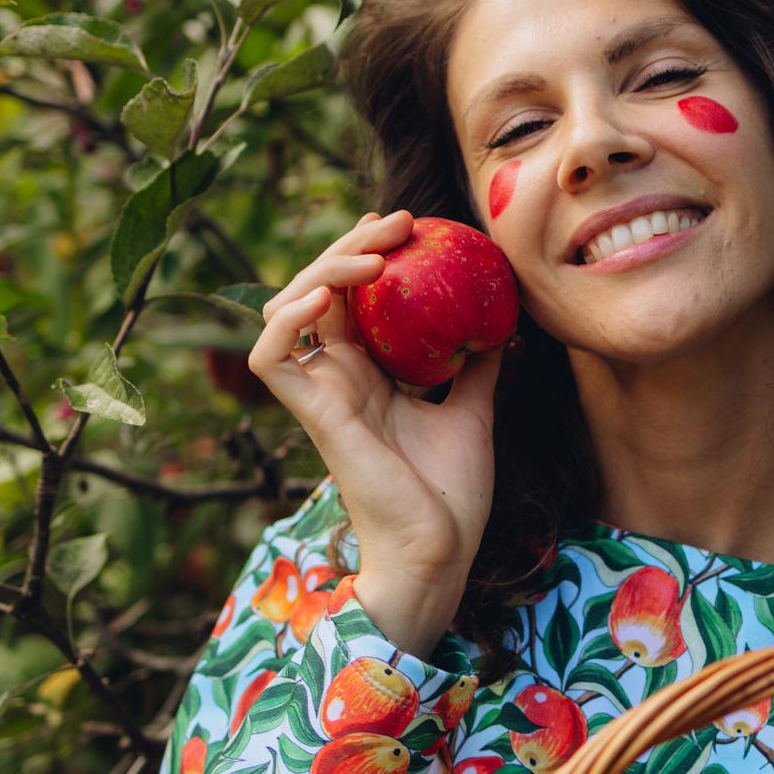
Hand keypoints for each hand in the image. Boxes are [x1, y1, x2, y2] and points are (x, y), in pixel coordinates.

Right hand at [249, 210, 501, 594]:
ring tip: (372, 254)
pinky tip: (322, 296)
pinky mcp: (313, 416)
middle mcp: (338, 379)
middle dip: (351, 247)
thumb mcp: (473, 412)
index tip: (407, 225)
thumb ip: (476, 366)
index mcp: (368, 375)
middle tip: (399, 222)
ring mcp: (322, 396)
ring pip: (287, 310)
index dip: (364, 253)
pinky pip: (271, 358)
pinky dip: (287, 319)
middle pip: (318, 290)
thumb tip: (502, 322)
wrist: (442, 551)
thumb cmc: (451, 495)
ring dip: (322, 270)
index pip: (349, 297)